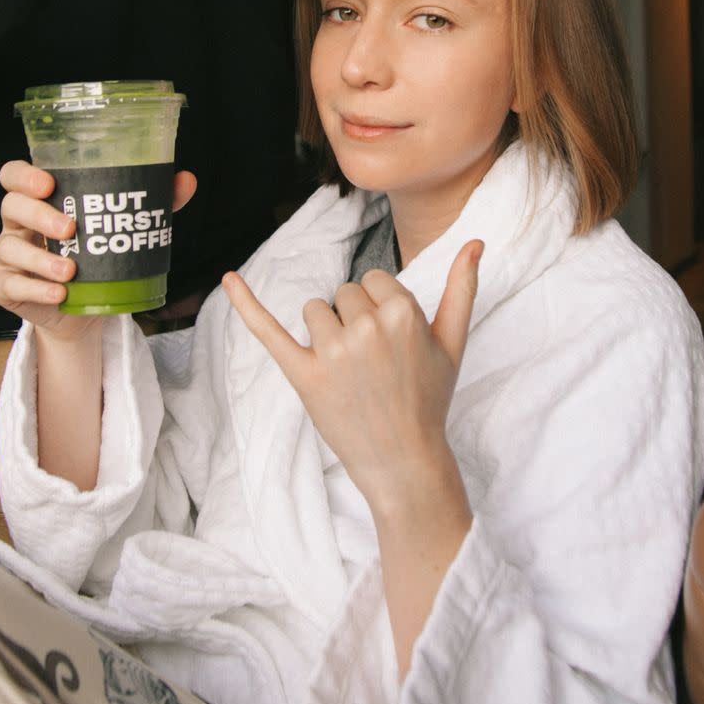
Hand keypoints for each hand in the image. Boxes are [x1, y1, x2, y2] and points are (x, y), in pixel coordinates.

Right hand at [0, 160, 196, 340]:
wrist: (86, 308)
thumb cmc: (99, 256)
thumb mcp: (125, 228)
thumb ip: (153, 202)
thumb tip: (185, 179)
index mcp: (40, 199)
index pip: (14, 175)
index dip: (24, 176)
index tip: (48, 183)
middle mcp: (18, 223)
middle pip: (11, 206)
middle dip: (38, 215)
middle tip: (70, 228)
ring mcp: (9, 255)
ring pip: (9, 248)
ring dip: (40, 259)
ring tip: (70, 270)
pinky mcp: (7, 287)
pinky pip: (10, 285)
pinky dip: (35, 289)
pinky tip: (59, 293)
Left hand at [222, 241, 482, 514]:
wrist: (405, 461)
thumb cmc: (429, 399)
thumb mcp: (453, 342)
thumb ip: (462, 288)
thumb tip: (476, 242)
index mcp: (403, 312)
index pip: (373, 280)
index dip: (379, 308)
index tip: (391, 343)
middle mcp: (367, 327)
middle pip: (344, 294)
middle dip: (354, 321)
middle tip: (372, 365)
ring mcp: (333, 352)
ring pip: (315, 310)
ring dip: (326, 333)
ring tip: (348, 372)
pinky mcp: (304, 375)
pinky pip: (269, 331)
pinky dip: (246, 304)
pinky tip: (227, 280)